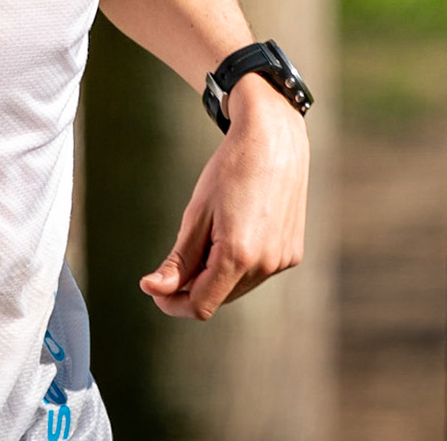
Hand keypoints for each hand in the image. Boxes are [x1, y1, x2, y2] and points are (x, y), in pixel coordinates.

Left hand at [139, 75, 308, 319]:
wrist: (273, 140)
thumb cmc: (230, 171)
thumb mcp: (196, 214)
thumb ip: (178, 260)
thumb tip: (154, 290)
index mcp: (238, 256)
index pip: (200, 305)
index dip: (172, 303)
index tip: (154, 288)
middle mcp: (266, 265)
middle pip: (218, 298)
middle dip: (193, 286)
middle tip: (177, 257)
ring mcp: (283, 260)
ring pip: (237, 287)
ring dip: (215, 275)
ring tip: (210, 235)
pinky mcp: (292, 253)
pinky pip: (256, 273)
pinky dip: (238, 264)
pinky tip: (233, 231)